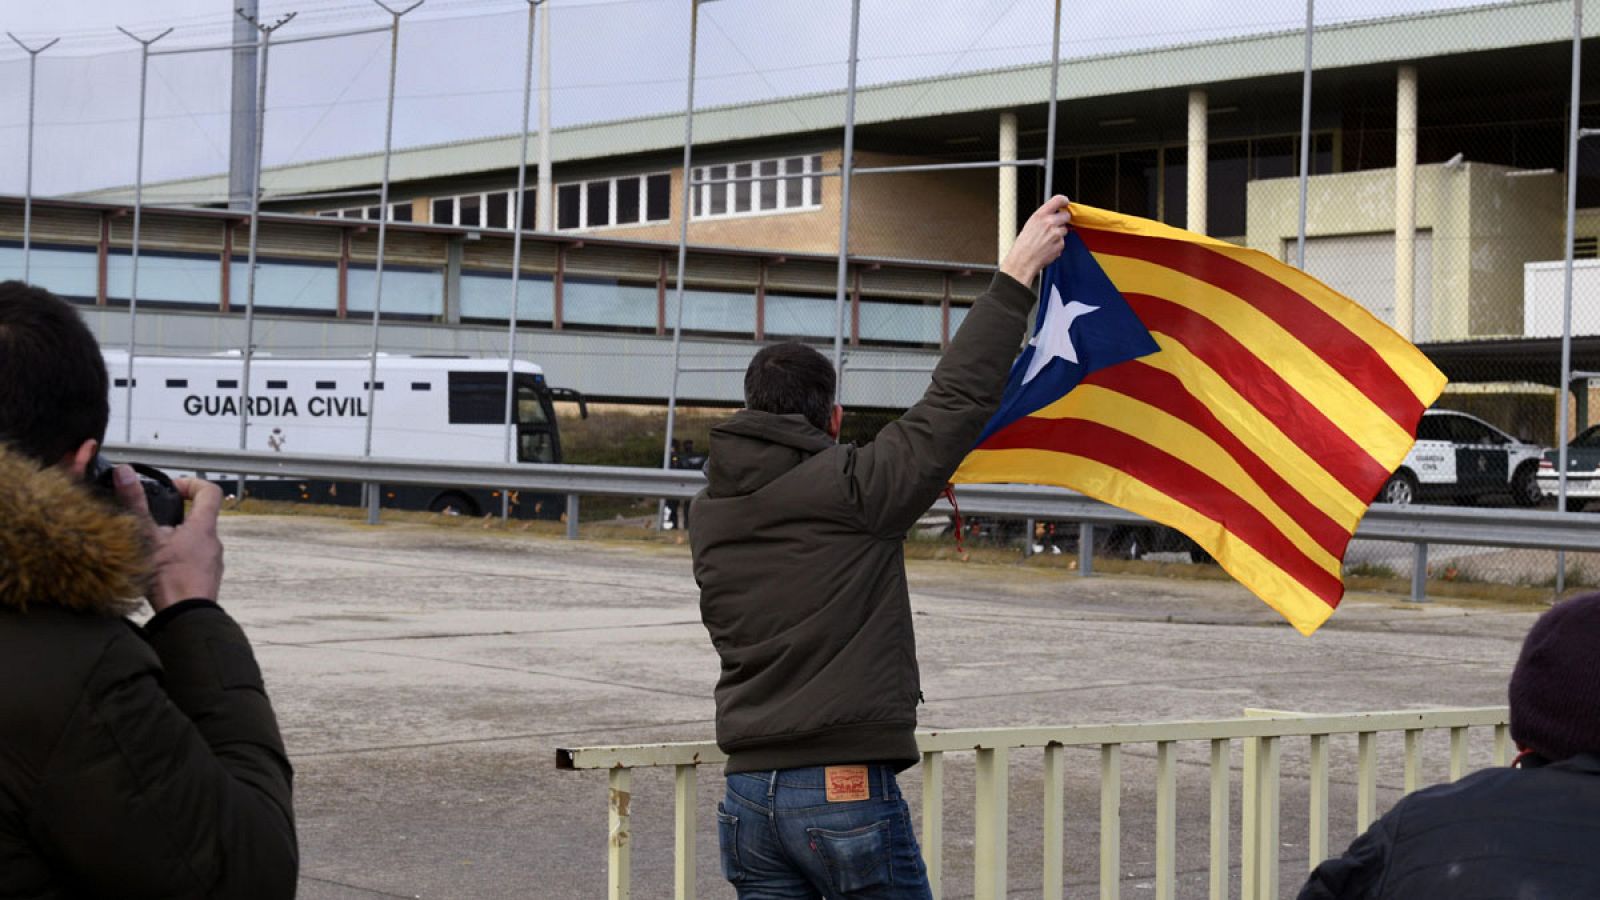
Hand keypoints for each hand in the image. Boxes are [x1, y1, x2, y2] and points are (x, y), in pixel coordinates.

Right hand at [113, 465, 224, 611]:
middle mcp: (213, 542)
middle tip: (152, 519)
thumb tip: (124, 473)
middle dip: (175, 514)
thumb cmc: (170, 580)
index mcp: (203, 527)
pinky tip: (158, 565)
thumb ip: (135, 503)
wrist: (185, 618)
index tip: (172, 489)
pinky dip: (178, 556)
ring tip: (150, 544)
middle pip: (200, 516)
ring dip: (174, 537)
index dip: (191, 484)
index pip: (210, 491)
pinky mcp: (206, 577)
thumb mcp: (146, 537)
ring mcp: (212, 561)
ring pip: (195, 539)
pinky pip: (194, 558)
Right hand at [1000, 195, 1071, 284]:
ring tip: (1046, 240)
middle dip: (1064, 220)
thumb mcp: (1031, 224)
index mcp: (1040, 215)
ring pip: (1065, 230)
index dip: (1064, 201)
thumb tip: (1055, 214)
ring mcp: (1056, 233)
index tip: (1065, 204)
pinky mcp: (1060, 244)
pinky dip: (1057, 245)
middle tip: (1056, 225)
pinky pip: (1063, 242)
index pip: (1058, 200)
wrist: (1023, 260)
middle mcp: (1049, 222)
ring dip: (1059, 234)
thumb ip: (1044, 217)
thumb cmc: (1023, 244)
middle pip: (1066, 215)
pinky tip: (1047, 248)